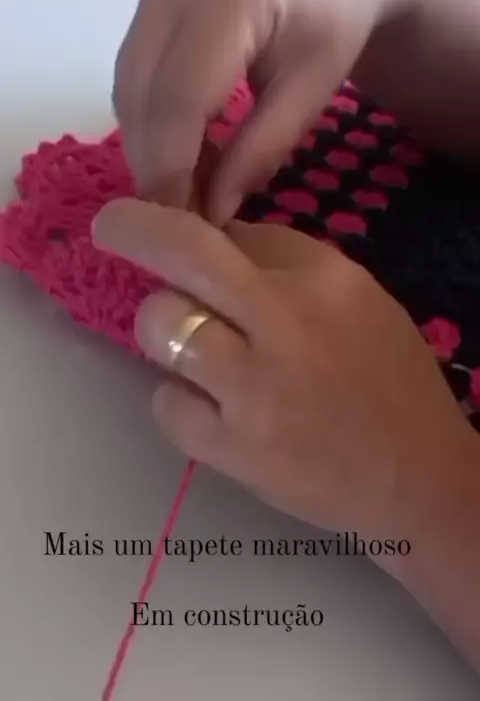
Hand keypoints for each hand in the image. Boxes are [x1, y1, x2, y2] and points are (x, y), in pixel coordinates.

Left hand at [93, 198, 467, 541]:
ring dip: (163, 328)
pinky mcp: (232, 450)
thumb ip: (290, 264)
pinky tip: (211, 406)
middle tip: (110, 225)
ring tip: (192, 348)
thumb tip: (220, 243)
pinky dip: (178, 398)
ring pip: (161, 324)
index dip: (196, 230)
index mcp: (324, 280)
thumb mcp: (357, 299)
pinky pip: (166, 402)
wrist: (414, 477)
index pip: (236, 234)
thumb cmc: (388, 379)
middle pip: (186, 254)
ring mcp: (254, 390)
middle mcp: (285, 324)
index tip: (176, 237)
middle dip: (133, 227)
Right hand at [113, 0, 430, 223]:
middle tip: (179, 219)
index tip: (180, 224)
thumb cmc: (339, 27)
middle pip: (144, 93)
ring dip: (149, 146)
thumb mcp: (310, 96)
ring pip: (130, 86)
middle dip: (155, 164)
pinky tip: (180, 151)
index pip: (180, 97)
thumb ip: (258, 154)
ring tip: (183, 190)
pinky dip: (152, 119)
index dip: (172, 168)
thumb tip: (209, 213)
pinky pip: (135, 71)